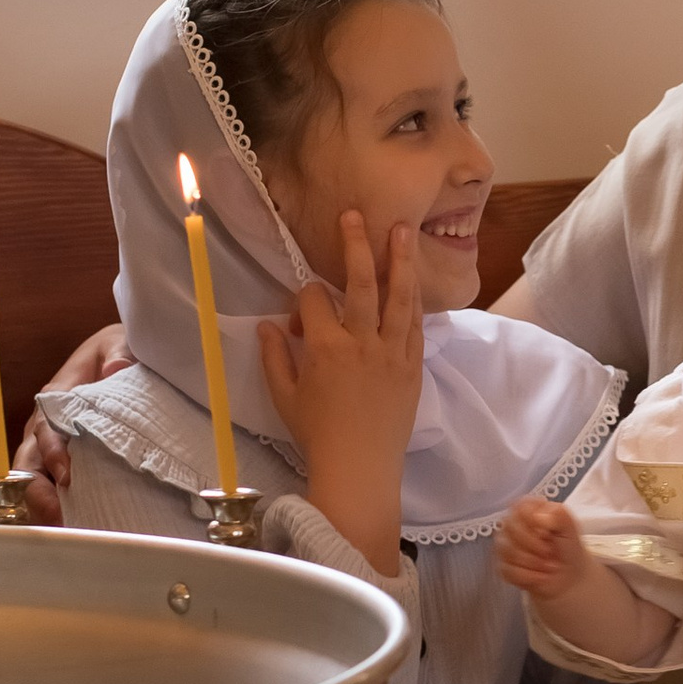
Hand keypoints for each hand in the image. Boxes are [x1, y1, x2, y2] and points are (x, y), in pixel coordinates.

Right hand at [12, 317, 133, 523]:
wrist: (122, 360)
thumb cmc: (118, 353)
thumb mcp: (120, 343)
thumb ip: (120, 353)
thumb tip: (117, 368)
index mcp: (56, 396)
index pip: (45, 429)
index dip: (52, 453)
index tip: (69, 476)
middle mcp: (45, 426)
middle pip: (27, 463)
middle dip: (37, 493)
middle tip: (57, 519)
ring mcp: (50, 449)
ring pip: (31, 482)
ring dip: (42, 507)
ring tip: (62, 533)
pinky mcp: (62, 465)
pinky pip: (50, 490)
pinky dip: (55, 510)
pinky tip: (73, 530)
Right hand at [258, 210, 421, 568]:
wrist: (361, 468)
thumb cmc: (317, 435)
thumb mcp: (285, 397)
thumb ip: (275, 357)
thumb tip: (268, 324)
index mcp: (324, 349)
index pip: (312, 301)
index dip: (303, 300)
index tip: (300, 316)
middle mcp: (360, 343)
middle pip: (357, 283)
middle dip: (355, 245)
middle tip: (355, 215)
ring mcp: (391, 353)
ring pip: (396, 296)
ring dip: (398, 260)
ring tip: (402, 230)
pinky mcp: (412, 366)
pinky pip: (414, 324)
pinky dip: (413, 299)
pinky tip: (413, 279)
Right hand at [496, 498, 588, 597]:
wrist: (569, 576)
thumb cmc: (568, 549)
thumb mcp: (571, 528)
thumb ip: (559, 515)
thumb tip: (540, 516)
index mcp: (529, 509)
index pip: (519, 507)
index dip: (533, 522)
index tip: (547, 533)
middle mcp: (513, 524)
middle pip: (510, 528)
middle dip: (535, 545)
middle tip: (550, 552)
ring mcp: (505, 545)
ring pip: (507, 550)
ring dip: (534, 562)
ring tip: (549, 565)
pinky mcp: (503, 565)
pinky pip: (508, 570)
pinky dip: (529, 576)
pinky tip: (540, 575)